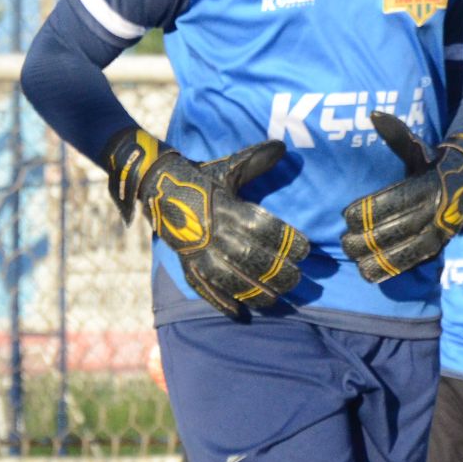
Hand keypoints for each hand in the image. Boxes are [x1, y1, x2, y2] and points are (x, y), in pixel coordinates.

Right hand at [103, 127, 308, 317]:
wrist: (156, 185)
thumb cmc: (201, 177)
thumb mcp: (228, 166)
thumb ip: (256, 160)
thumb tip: (283, 147)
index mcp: (225, 206)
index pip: (260, 227)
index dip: (285, 240)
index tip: (306, 251)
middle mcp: (212, 230)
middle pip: (248, 256)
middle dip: (276, 271)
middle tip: (299, 280)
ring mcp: (197, 250)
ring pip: (228, 277)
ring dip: (254, 291)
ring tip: (277, 300)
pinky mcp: (185, 262)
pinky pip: (201, 287)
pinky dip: (219, 302)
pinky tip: (238, 314)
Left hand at [340, 114, 462, 281]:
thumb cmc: (431, 162)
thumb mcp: (416, 147)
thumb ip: (395, 135)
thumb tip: (374, 114)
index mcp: (429, 184)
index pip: (398, 199)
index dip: (371, 210)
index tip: (346, 216)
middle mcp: (438, 209)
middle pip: (401, 227)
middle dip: (370, 237)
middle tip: (344, 241)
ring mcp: (441, 229)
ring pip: (409, 248)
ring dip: (380, 257)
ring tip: (355, 260)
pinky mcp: (440, 245)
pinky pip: (417, 261)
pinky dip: (394, 269)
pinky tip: (371, 273)